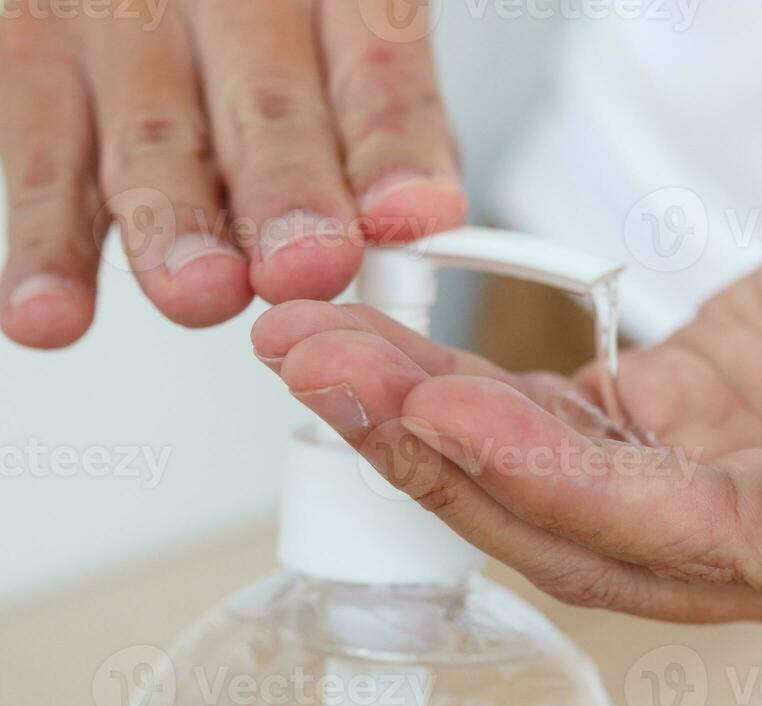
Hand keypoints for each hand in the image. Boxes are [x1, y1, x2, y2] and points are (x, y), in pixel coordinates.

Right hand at [0, 0, 462, 347]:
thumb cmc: (268, 12)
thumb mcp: (346, 32)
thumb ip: (382, 124)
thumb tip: (414, 224)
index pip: (379, 70)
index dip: (395, 149)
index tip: (413, 216)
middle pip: (268, 105)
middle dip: (288, 195)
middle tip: (307, 266)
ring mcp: (125, 25)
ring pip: (154, 137)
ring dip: (178, 226)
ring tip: (203, 293)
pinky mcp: (34, 56)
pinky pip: (39, 157)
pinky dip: (48, 245)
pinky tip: (56, 310)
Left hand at [253, 139, 761, 637]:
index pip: (701, 544)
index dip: (566, 488)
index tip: (445, 413)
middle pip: (599, 540)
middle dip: (452, 466)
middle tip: (325, 369)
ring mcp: (738, 499)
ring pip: (564, 499)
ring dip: (438, 437)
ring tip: (323, 353)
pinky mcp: (695, 434)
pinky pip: (572, 434)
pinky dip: (481, 402)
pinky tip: (397, 358)